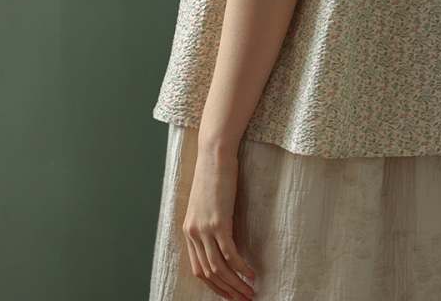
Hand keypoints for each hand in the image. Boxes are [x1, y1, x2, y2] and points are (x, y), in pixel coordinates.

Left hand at [182, 143, 256, 299]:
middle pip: (209, 273)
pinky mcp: (218, 222)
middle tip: (243, 299)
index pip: (199, 269)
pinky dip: (241, 267)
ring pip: (219, 268)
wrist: (214, 153)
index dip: (215, 286)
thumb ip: (210, 222)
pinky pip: (230, 254)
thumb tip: (224, 240)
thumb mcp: (207, 203)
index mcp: (189, 230)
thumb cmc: (214, 174)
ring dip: (236, 284)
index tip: (230, 293)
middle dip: (227, 290)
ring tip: (250, 292)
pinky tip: (252, 273)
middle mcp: (193, 233)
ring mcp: (204, 228)